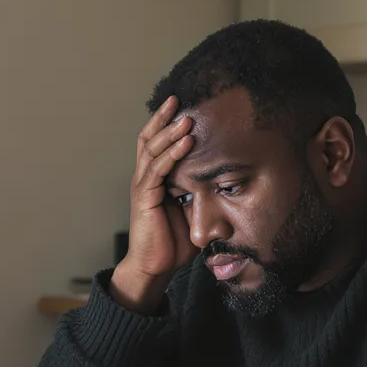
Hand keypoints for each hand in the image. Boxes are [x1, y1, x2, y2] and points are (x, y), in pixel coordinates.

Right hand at [111, 95, 196, 312]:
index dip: (165, 122)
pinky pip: (157, 171)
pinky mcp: (144, 199)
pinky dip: (172, 154)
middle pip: (149, 139)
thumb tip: (223, 180)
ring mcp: (143, 187)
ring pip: (153, 151)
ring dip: (171, 132)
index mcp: (154, 179)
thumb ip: (199, 193)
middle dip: (163, 118)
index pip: (156, 143)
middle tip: (178, 98)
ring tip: (186, 117)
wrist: (155, 268)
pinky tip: (186, 142)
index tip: (181, 104)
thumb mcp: (190, 211)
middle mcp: (145, 179)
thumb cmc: (173, 243)